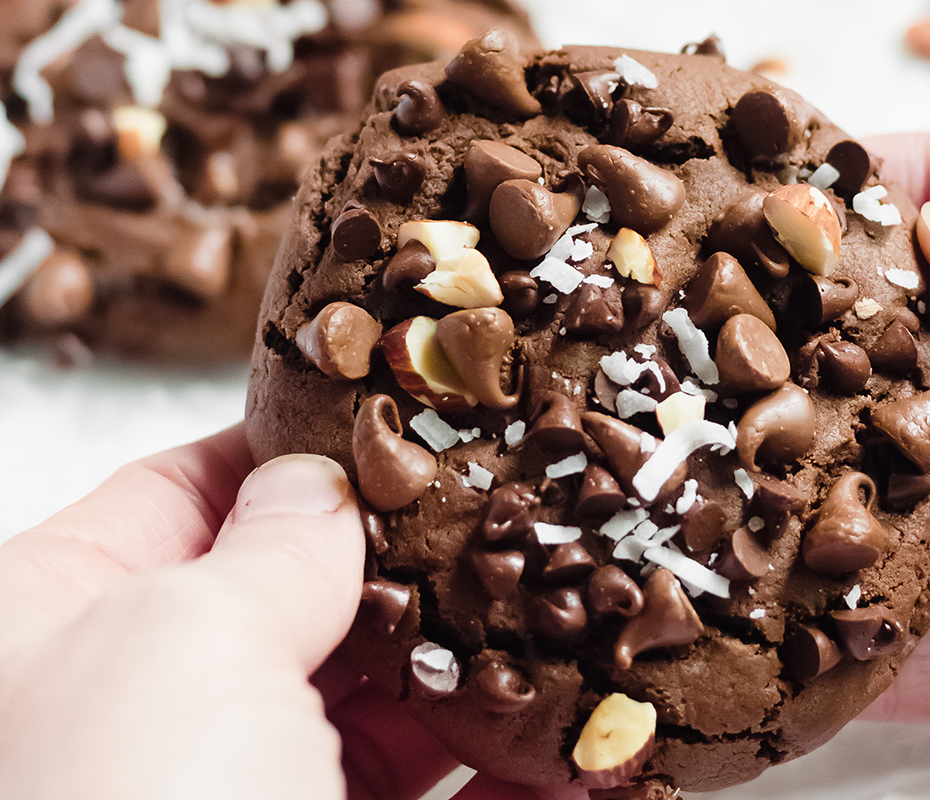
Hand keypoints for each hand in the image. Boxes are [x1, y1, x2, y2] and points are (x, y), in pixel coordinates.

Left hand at [0, 424, 582, 799]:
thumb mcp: (180, 646)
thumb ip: (267, 548)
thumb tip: (322, 480)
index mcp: (63, 630)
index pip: (188, 491)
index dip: (298, 447)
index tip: (409, 412)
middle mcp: (160, 716)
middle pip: (312, 601)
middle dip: (424, 557)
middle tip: (525, 498)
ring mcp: (256, 797)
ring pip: (396, 711)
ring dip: (494, 669)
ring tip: (587, 604)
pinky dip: (535, 784)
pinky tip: (601, 748)